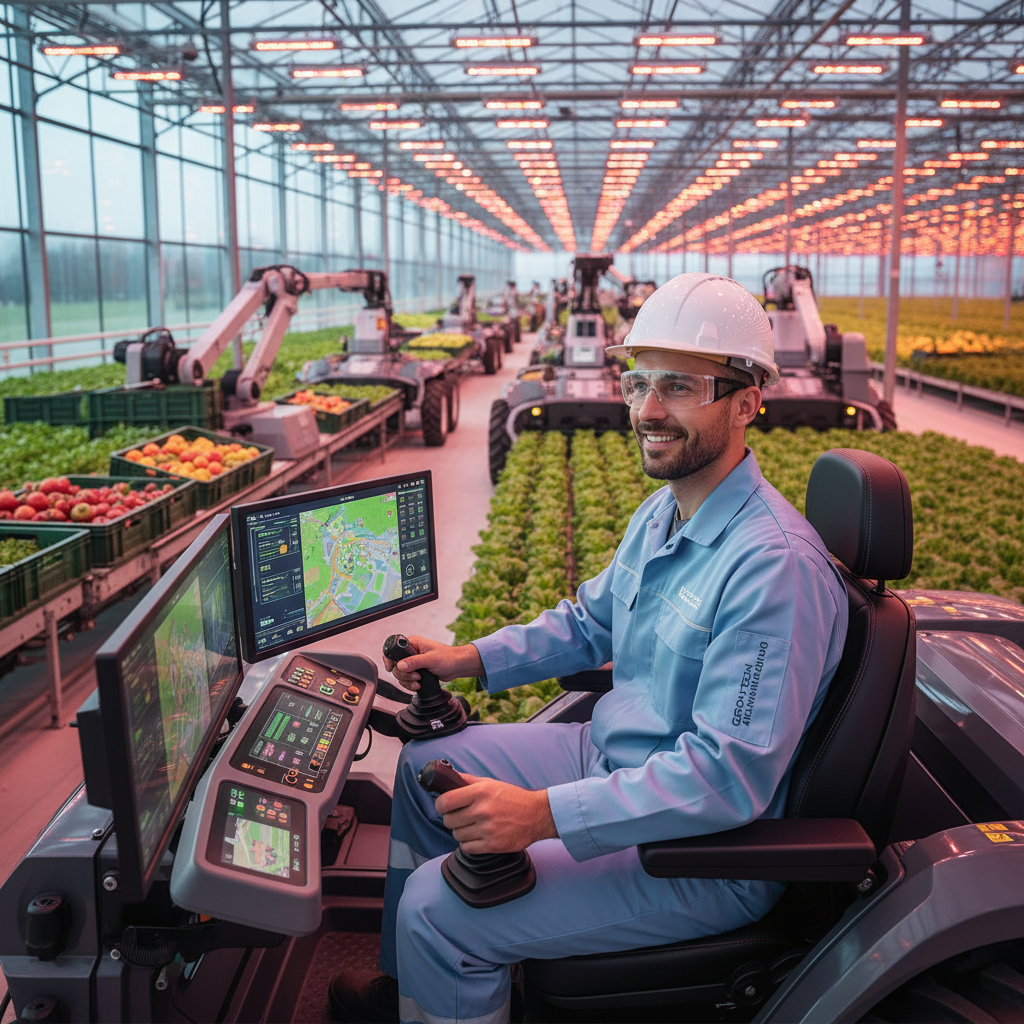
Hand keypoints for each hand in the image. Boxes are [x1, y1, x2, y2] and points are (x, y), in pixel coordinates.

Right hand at [384, 635, 483, 691]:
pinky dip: (409, 684)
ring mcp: (413, 662)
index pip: (393, 649)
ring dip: (407, 681)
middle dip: (403, 674)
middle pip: (395, 665)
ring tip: (419, 682)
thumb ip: (415, 662)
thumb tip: (400, 665)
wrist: (458, 666)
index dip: (389, 659)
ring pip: (400, 674)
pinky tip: (418, 686)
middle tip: (416, 676)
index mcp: (412, 643)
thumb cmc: (448, 658)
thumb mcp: (431, 659)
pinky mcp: (416, 670)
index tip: (390, 668)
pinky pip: (406, 679)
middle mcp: (411, 652)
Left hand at [434, 775, 556, 853]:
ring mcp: (487, 829)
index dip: (440, 805)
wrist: (536, 815)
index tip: (444, 806)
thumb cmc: (512, 797)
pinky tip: (477, 836)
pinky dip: (469, 844)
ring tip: (473, 826)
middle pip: (449, 820)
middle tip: (462, 816)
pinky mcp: (492, 845)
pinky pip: (466, 848)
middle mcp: (483, 810)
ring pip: (457, 835)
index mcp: (480, 792)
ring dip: (461, 832)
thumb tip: (446, 776)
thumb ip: (466, 780)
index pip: (445, 802)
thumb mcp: (490, 783)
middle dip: (452, 819)